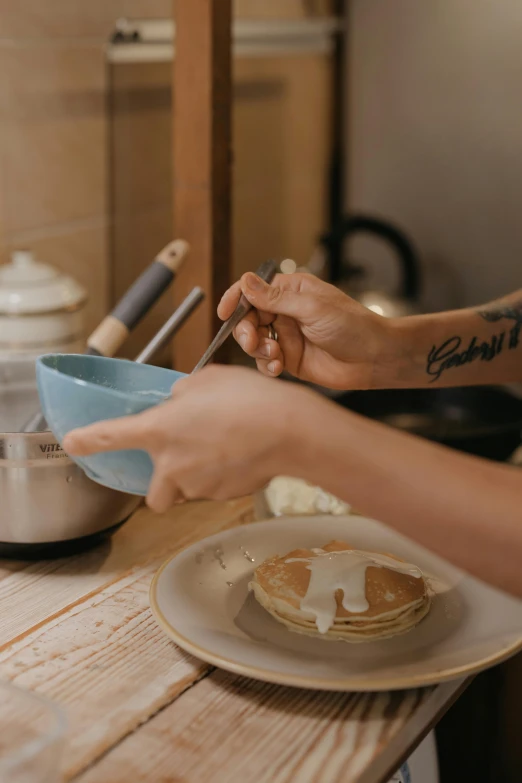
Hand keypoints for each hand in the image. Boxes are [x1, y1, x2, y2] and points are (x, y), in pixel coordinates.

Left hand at [63, 365, 312, 512]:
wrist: (289, 430)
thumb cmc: (249, 399)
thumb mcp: (207, 380)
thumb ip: (183, 393)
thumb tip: (180, 403)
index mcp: (160, 429)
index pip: (110, 436)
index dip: (88, 441)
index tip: (74, 443)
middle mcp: (172, 464)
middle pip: (155, 494)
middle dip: (165, 484)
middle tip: (183, 461)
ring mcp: (198, 485)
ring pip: (188, 491)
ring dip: (198, 475)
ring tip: (225, 445)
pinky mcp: (224, 496)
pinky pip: (215, 489)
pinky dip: (223, 476)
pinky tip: (241, 454)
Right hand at [218, 272, 394, 388]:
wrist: (374, 358)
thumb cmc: (352, 326)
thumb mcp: (311, 308)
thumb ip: (275, 298)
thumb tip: (245, 280)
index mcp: (291, 291)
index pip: (253, 291)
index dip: (235, 300)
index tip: (224, 313)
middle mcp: (285, 312)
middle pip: (248, 318)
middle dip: (246, 330)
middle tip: (252, 341)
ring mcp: (287, 336)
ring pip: (254, 341)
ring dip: (257, 349)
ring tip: (274, 356)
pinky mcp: (290, 359)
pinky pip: (266, 361)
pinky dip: (266, 365)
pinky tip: (278, 367)